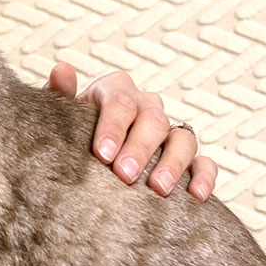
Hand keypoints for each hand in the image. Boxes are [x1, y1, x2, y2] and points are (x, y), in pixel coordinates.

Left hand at [47, 62, 217, 199]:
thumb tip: (62, 69)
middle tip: (124, 175)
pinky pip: (205, 163)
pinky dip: (204, 176)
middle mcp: (148, 107)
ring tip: (158, 188)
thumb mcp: (63, 117)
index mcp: (117, 92)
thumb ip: (60, 94)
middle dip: (140, 147)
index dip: (113, 126)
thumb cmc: (75, 135)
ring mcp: (171, 132)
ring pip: (183, 139)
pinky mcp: (189, 159)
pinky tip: (195, 196)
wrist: (90, 158)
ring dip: (173, 163)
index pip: (120, 100)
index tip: (102, 154)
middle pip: (153, 119)